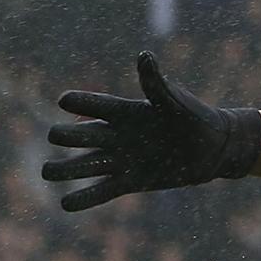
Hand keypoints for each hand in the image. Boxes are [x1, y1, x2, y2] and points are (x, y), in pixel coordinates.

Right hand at [44, 52, 260, 210]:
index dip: (78, 102)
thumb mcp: (175, 101)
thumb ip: (156, 84)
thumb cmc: (194, 118)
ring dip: (64, 169)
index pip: (91, 105)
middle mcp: (115, 135)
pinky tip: (65, 205)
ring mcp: (120, 159)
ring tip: (46, 172)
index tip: (66, 101)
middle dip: (65, 136)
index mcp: (122, 111)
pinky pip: (101, 191)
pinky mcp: (130, 182)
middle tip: (56, 137)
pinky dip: (83, 198)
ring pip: (82, 165)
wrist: (213, 148)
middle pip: (79, 136)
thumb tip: (145, 56)